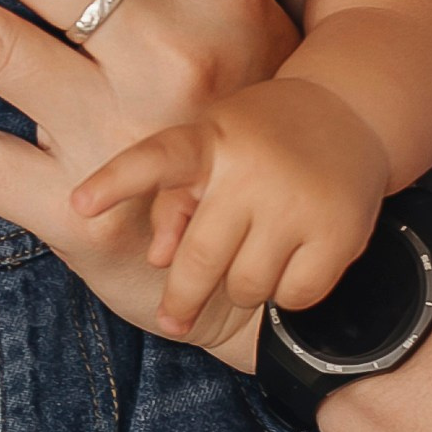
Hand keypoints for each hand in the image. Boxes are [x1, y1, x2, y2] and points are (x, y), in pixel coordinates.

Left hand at [75, 76, 389, 335]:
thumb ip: (174, 199)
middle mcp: (252, 168)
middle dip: (182, 298)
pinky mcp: (339, 231)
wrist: (351, 112)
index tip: (80, 206)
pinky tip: (289, 265)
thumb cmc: (260, 139)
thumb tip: (159, 260)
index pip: (156, 160)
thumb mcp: (211, 146)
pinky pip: (294, 296)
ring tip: (250, 263)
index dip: (115, 183)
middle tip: (174, 318)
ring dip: (242, 289)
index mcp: (211, 139)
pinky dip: (286, 294)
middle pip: (200, 260)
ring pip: (248, 286)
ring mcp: (299, 201)